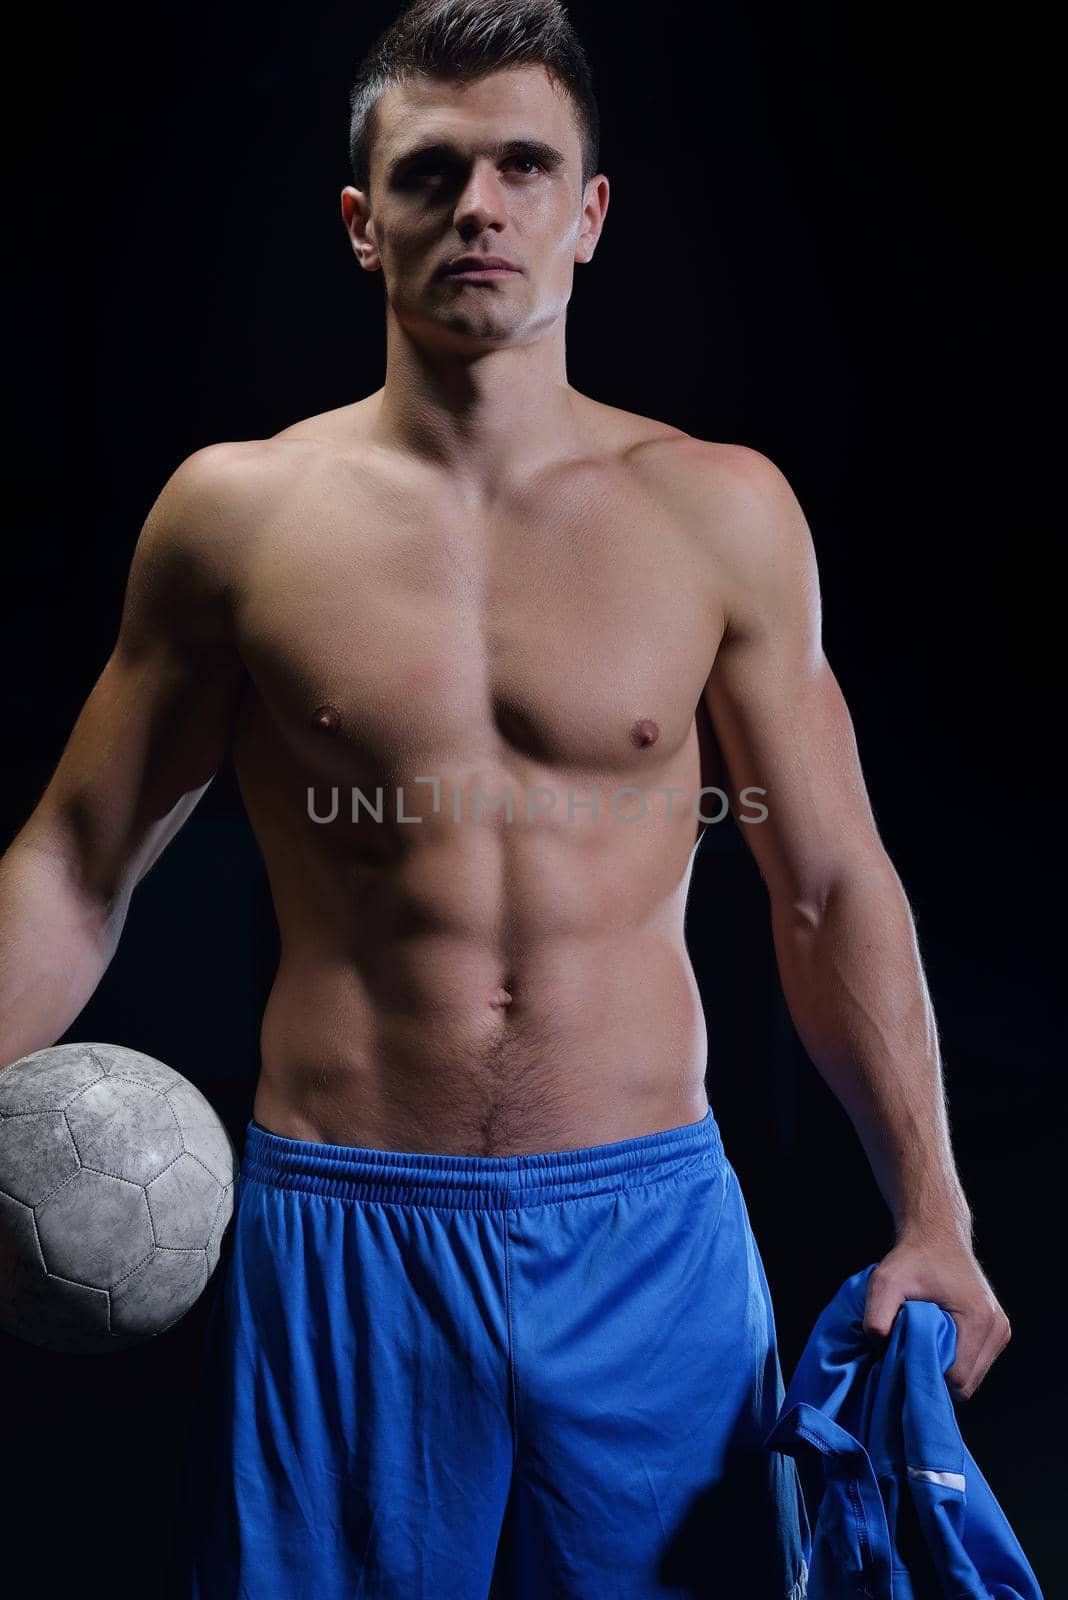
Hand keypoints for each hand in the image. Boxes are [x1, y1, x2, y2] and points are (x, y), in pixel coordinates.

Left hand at [862, 1234, 1011, 1400]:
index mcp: (978, 1318)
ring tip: (923, 1344)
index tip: (905, 1359)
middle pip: (967, 1384)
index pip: (957, 1378)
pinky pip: (976, 1364)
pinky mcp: (998, 1329)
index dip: (927, 1374)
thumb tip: (880, 1347)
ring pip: (972, 1377)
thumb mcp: (885, 1281)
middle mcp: (997, 1326)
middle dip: (936, 1375)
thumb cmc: (911, 1257)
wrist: (936, 1234)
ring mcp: (1001, 1329)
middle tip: (910, 1354)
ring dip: (946, 1369)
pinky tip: (937, 1341)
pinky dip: (955, 1360)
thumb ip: (877, 1316)